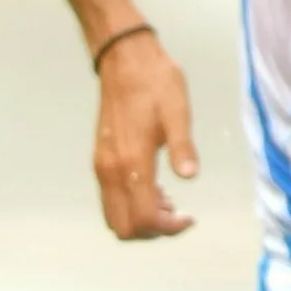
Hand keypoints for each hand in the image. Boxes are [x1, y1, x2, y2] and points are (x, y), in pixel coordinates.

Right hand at [92, 30, 197, 238]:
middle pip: (122, 226)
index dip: (169, 228)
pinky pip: (111, 198)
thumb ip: (182, 147)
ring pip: (113, 215)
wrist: (124, 60)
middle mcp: (110, 170)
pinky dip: (131, 204)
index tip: (190, 217)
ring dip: (140, 218)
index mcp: (131, 162)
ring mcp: (102, 165)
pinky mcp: (101, 159)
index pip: (144, 218)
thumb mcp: (177, 112)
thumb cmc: (155, 83)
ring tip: (167, 201)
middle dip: (151, 230)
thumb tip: (189, 176)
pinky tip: (153, 187)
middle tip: (177, 214)